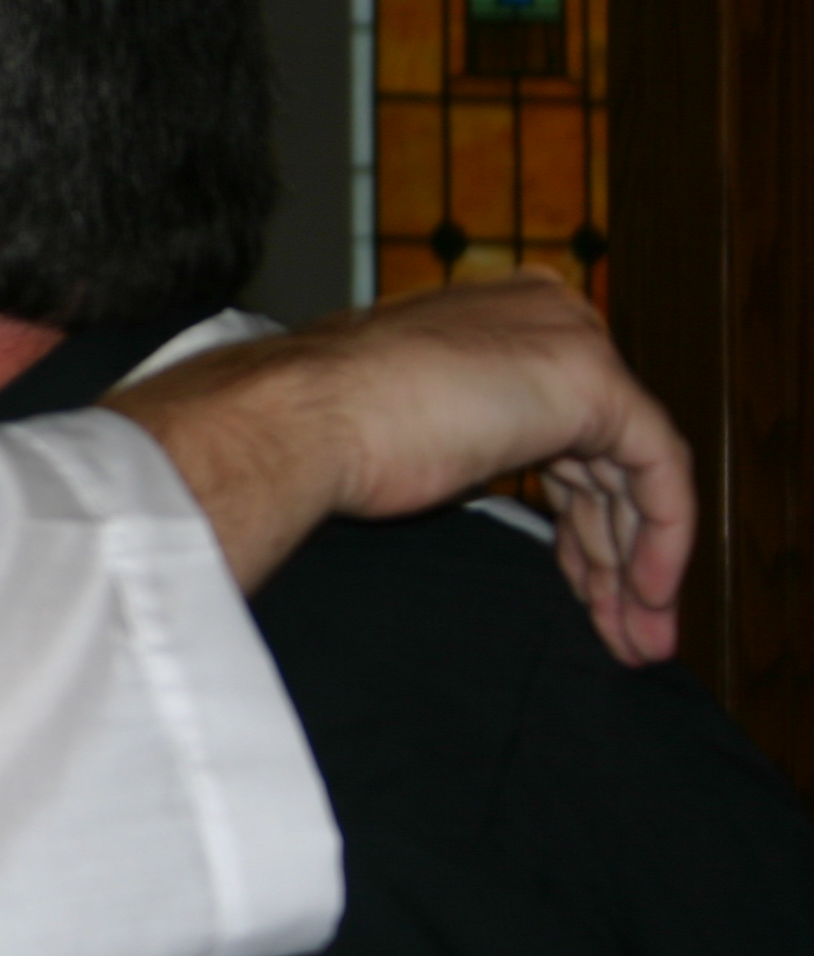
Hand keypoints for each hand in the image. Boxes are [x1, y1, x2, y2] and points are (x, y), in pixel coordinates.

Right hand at [105, 276, 691, 664]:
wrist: (295, 417)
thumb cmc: (310, 427)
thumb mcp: (394, 427)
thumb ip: (449, 440)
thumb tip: (455, 480)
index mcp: (489, 319)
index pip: (561, 427)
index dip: (578, 516)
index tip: (577, 587)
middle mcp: (542, 316)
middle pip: (599, 455)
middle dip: (611, 551)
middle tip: (621, 626)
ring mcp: (569, 341)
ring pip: (634, 470)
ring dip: (637, 564)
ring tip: (636, 639)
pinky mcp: (592, 380)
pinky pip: (659, 470)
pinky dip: (661, 541)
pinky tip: (645, 599)